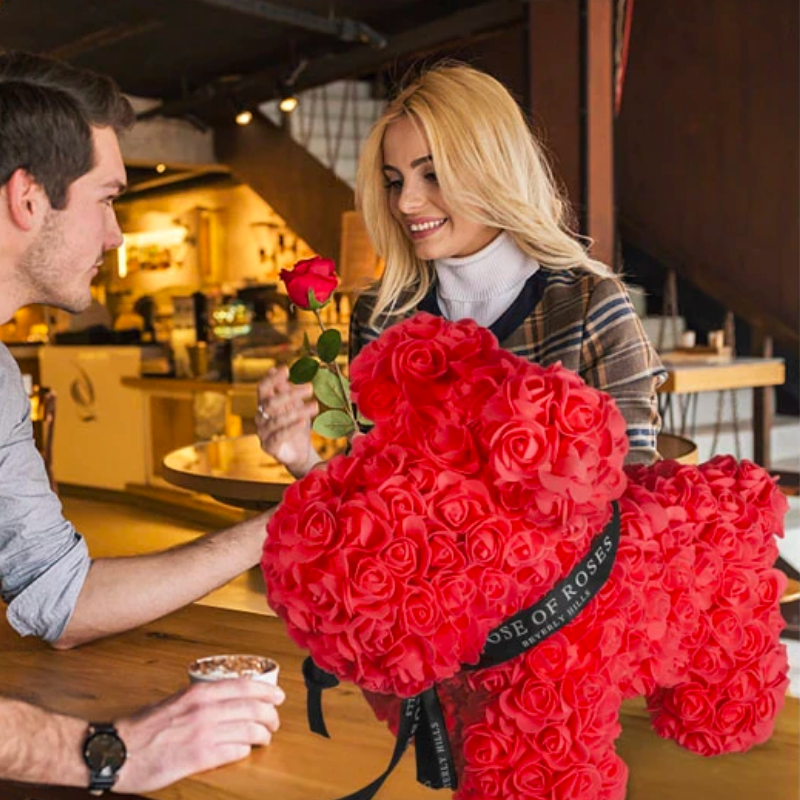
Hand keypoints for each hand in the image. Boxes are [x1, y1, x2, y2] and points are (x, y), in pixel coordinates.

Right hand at [113, 679, 283, 792]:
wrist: (119, 751)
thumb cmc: (144, 727)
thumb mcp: (176, 701)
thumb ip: (200, 699)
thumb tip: (225, 699)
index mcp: (199, 693)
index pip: (245, 686)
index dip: (267, 691)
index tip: (278, 696)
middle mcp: (205, 710)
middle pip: (253, 708)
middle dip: (270, 715)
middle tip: (274, 721)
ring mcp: (203, 734)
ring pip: (249, 730)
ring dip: (262, 735)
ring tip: (264, 738)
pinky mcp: (199, 758)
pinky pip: (235, 752)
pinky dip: (245, 750)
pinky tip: (244, 751)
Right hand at [256, 366, 319, 476]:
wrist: (299, 451)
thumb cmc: (296, 424)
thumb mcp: (294, 405)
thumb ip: (286, 390)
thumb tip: (277, 368)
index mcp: (265, 404)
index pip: (263, 388)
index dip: (272, 379)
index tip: (286, 369)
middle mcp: (261, 417)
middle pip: (270, 402)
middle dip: (290, 394)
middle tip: (310, 388)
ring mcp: (263, 432)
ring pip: (276, 420)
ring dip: (297, 411)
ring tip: (314, 406)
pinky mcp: (269, 446)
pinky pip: (278, 436)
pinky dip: (291, 428)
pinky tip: (303, 421)